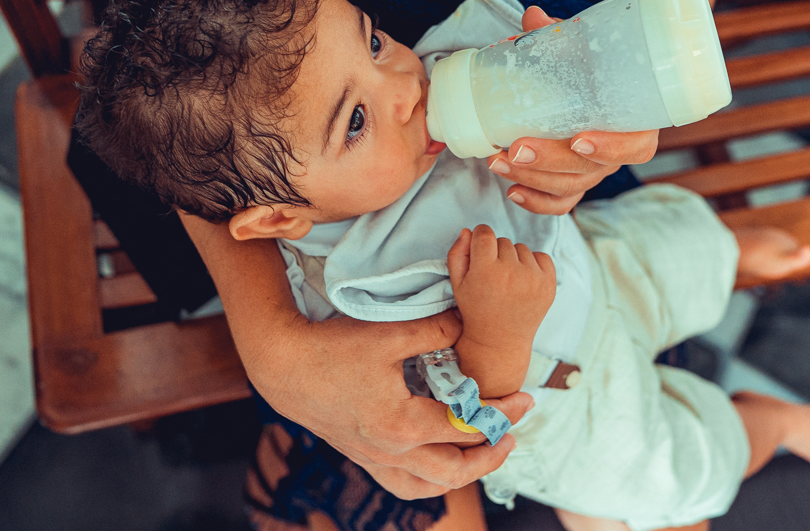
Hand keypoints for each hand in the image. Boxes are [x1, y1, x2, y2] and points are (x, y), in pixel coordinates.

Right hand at [252, 310, 534, 498]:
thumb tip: (468, 322)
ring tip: (485, 452)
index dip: (501, 413)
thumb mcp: (389, 333)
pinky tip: (441, 467)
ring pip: (432, 485)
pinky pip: (404, 486)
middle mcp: (393, 452)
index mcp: (404, 424)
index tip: (525, 398)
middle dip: (492, 452)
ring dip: (465, 472)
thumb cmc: (334, 348)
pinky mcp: (363, 458)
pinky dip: (430, 482)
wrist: (283, 368)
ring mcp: (376, 460)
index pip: (467, 426)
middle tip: (512, 430)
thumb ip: (435, 329)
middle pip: (458, 468)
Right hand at [447, 226, 555, 351]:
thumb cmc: (476, 309)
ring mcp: (533, 278)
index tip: (480, 250)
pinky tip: (523, 281)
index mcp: (486, 271)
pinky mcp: (549, 284)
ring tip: (507, 281)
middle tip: (493, 275)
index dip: (479, 238)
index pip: (485, 233)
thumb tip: (469, 230)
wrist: (500, 340)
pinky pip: (541, 256)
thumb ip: (458, 253)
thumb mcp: (457, 283)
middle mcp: (511, 272)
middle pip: (503, 241)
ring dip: (514, 259)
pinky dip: (533, 264)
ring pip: (521, 248)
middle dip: (496, 253)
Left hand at [486, 6, 659, 214]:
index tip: (579, 140)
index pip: (636, 145)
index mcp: (634, 120)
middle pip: (592, 170)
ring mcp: (595, 170)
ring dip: (532, 179)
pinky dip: (537, 202)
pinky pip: (561, 202)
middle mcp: (616, 151)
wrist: (592, 83)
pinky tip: (513, 191)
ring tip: (498, 162)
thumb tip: (533, 17)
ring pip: (571, 187)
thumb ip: (560, 35)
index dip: (611, 147)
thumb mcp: (580, 47)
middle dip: (550, 162)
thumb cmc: (590, 67)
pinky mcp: (575, 181)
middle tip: (516, 148)